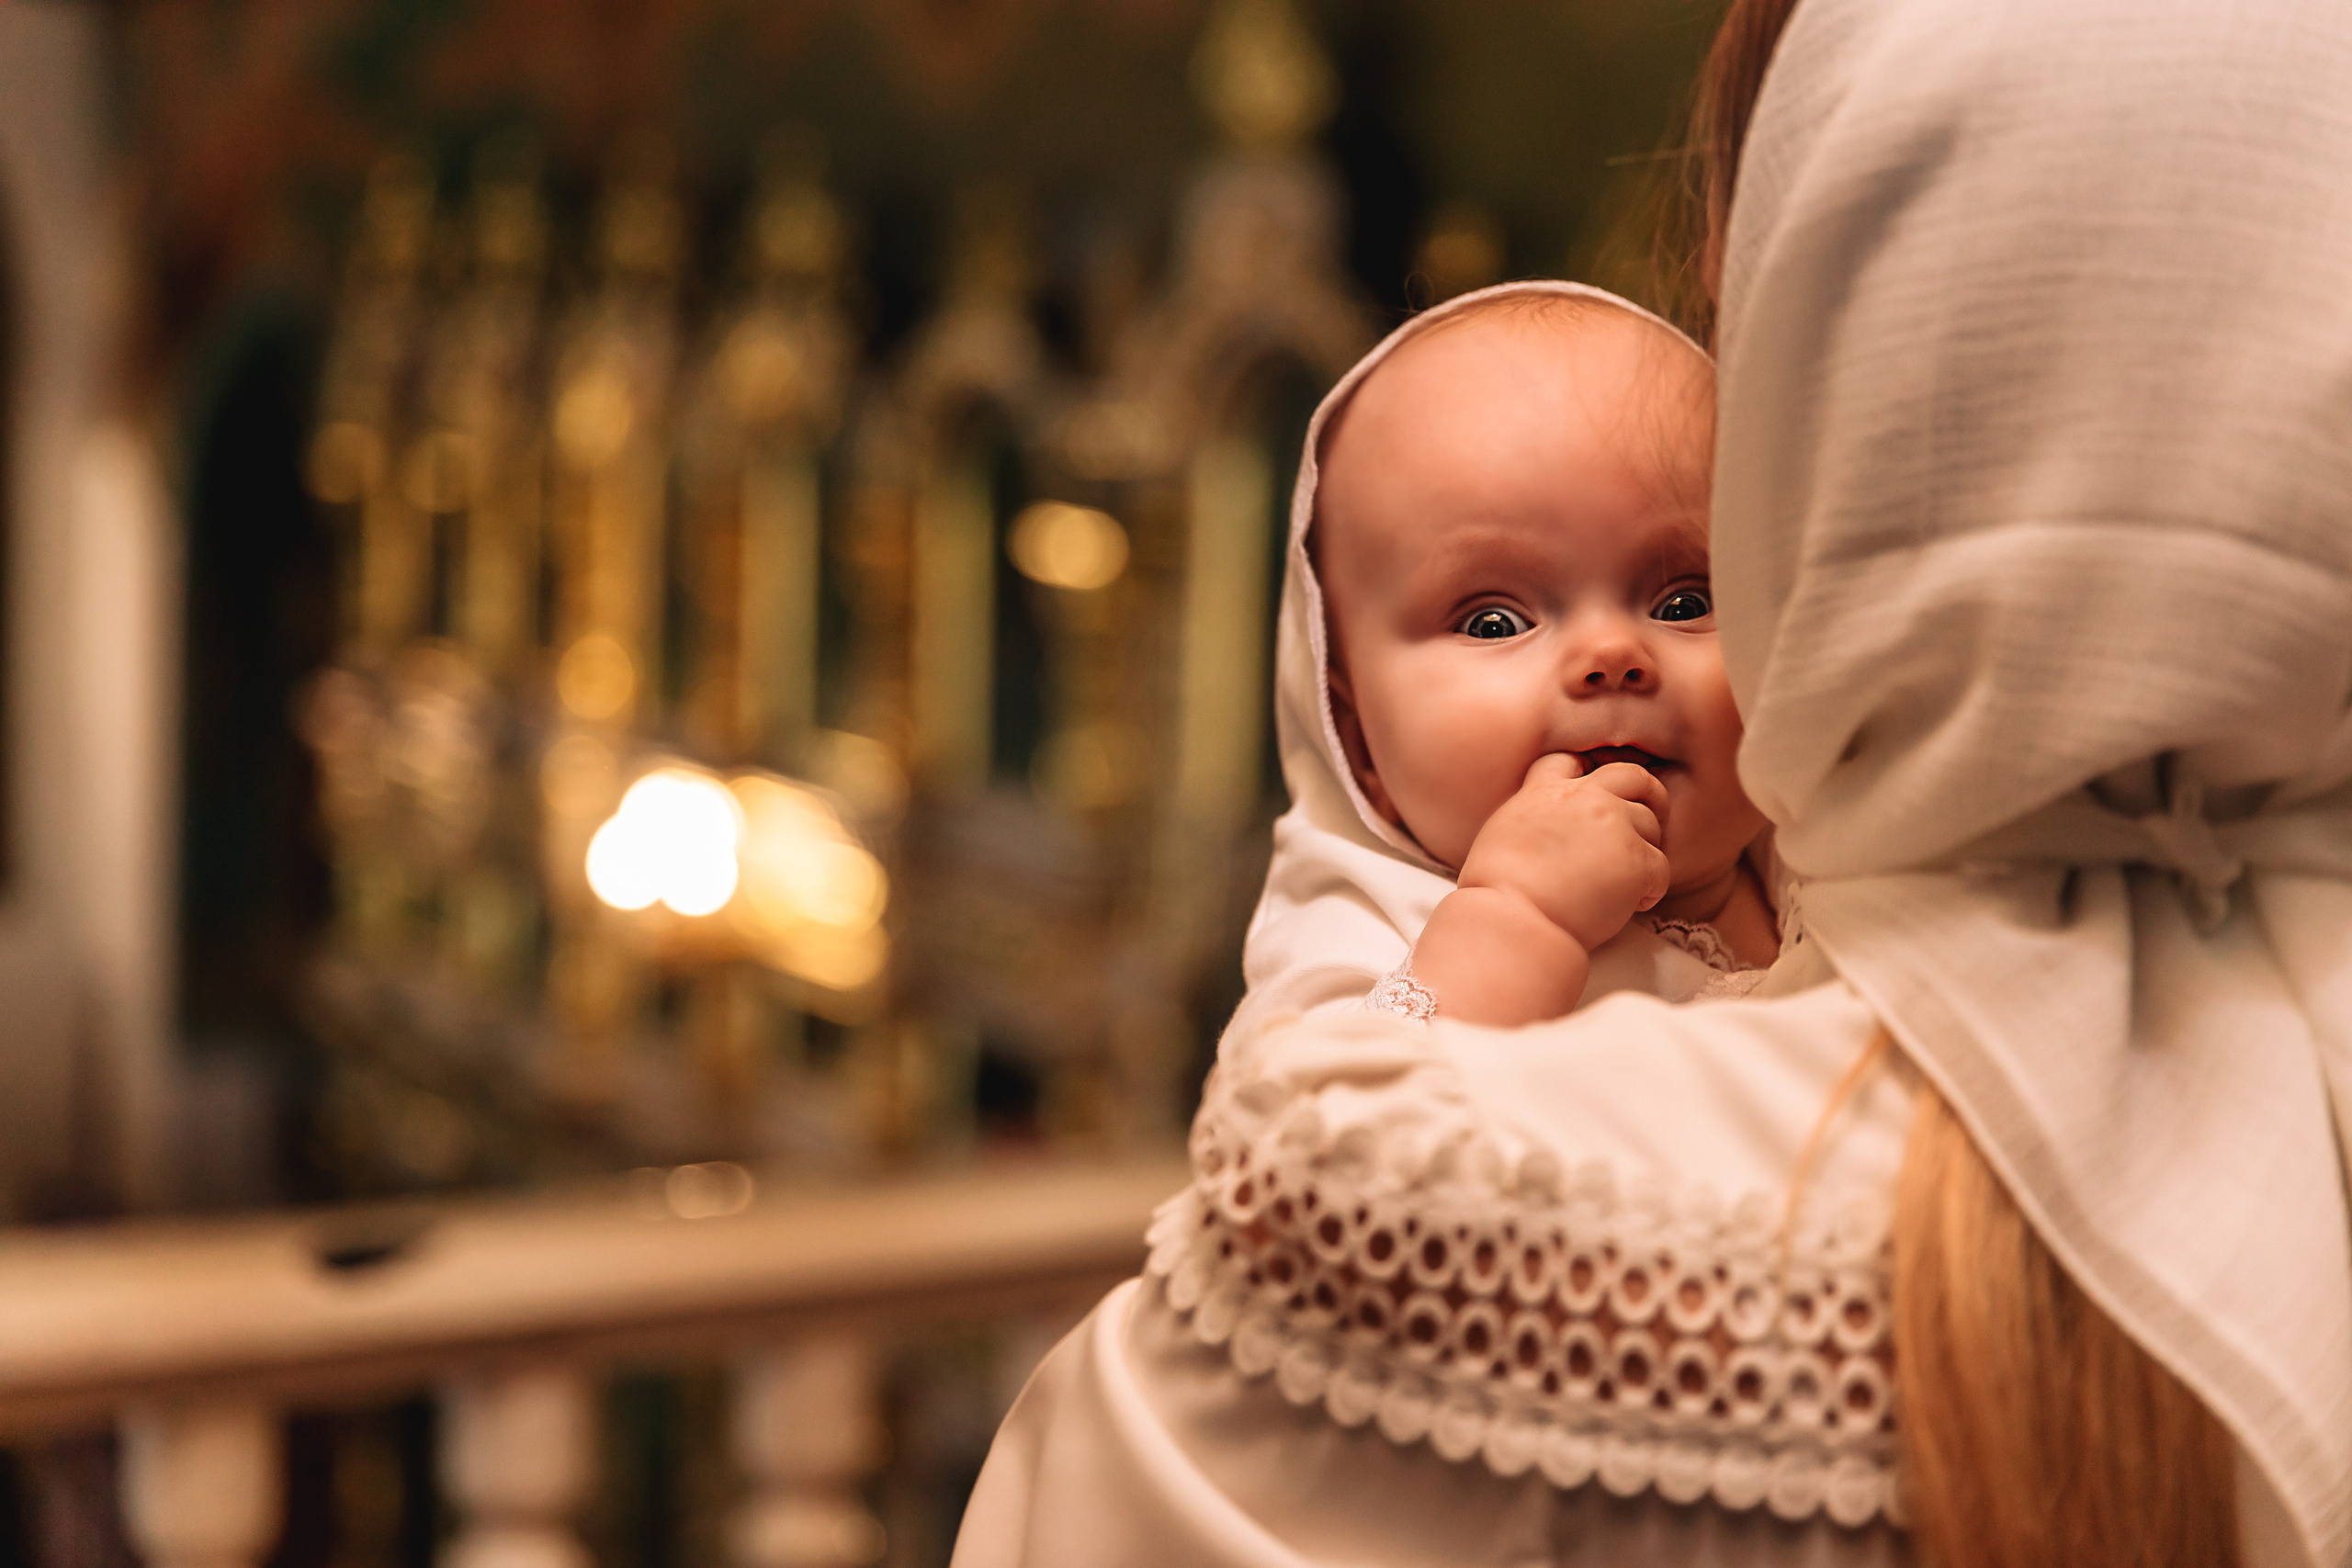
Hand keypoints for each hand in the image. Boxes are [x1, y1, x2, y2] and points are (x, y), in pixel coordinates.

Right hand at [1455, 754, 1670, 951]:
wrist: (1513, 921)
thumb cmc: (1496, 893)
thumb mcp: (1500, 834)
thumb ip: (1529, 818)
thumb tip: (1542, 833)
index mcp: (1545, 792)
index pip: (1572, 760)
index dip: (1589, 774)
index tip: (1596, 797)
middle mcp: (1584, 799)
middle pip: (1633, 776)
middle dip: (1648, 794)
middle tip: (1647, 822)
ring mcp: (1613, 826)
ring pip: (1651, 825)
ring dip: (1644, 851)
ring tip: (1626, 882)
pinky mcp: (1636, 860)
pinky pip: (1662, 868)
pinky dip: (1652, 889)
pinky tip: (1633, 905)